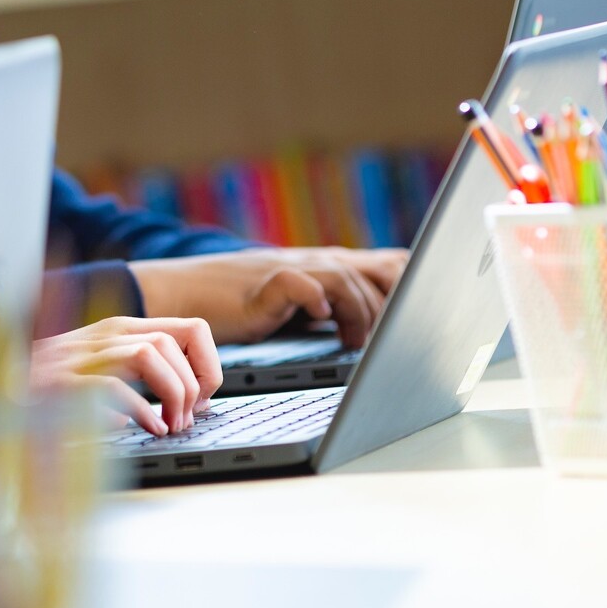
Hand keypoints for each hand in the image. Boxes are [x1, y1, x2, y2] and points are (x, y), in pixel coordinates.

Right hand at [29, 316, 220, 432]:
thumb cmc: (47, 385)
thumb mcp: (99, 372)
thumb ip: (137, 379)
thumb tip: (177, 408)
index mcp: (119, 330)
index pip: (191, 328)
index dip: (207, 364)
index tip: (202, 398)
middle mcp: (105, 336)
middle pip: (172, 342)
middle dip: (192, 386)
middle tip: (184, 419)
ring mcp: (83, 356)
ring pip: (151, 354)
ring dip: (172, 394)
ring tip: (169, 424)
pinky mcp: (64, 381)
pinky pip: (114, 386)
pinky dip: (140, 410)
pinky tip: (147, 428)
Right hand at [132, 247, 409, 348]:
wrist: (181, 293)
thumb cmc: (237, 304)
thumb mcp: (297, 305)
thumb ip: (333, 307)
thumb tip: (379, 332)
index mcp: (329, 266)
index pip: (392, 265)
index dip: (415, 291)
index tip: (425, 322)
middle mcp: (316, 262)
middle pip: (381, 268)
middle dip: (398, 304)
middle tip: (395, 340)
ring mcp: (291, 268)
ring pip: (345, 278)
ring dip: (359, 314)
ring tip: (353, 346)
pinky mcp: (265, 283)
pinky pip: (301, 283)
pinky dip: (317, 300)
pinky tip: (318, 319)